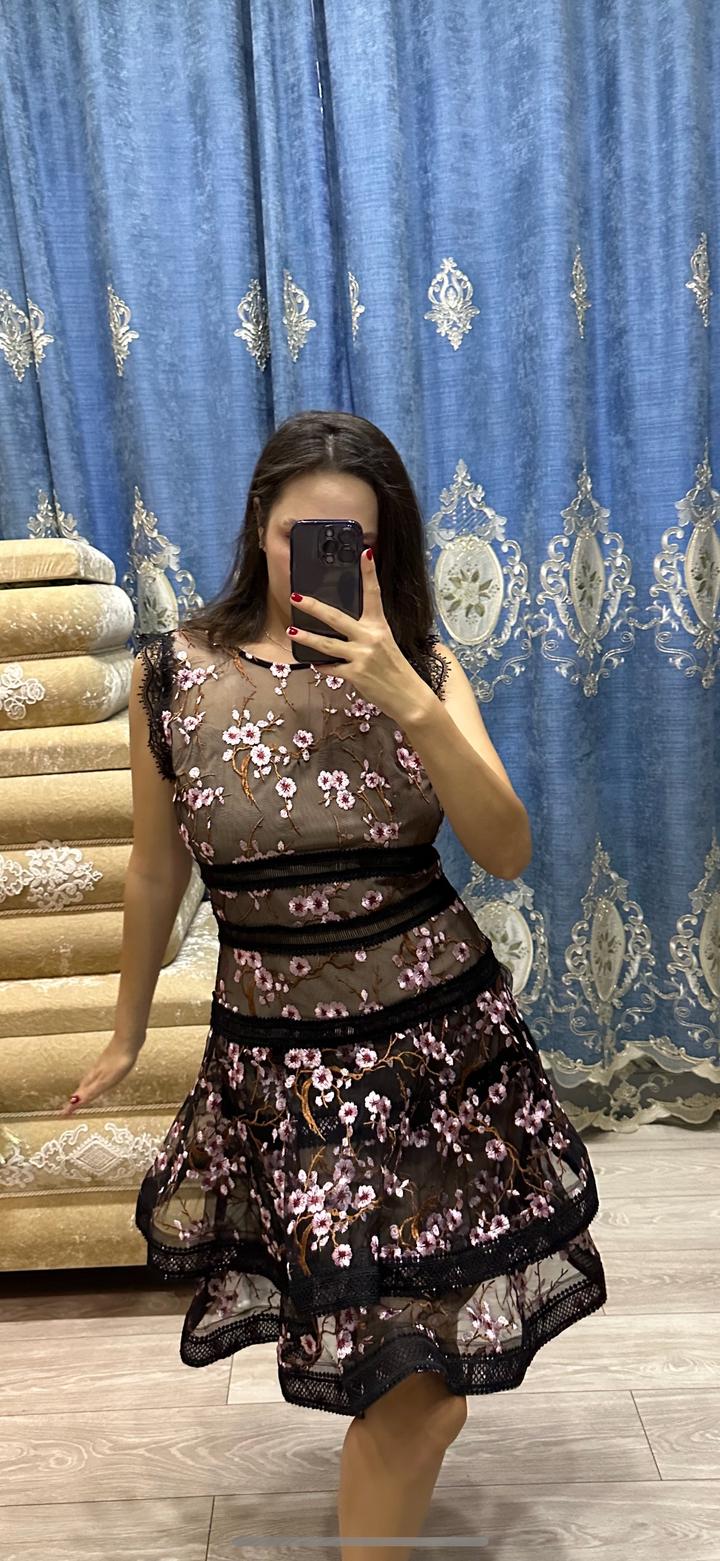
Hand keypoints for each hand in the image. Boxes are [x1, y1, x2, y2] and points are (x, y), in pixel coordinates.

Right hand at [59, 1037, 141, 1117]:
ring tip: (80, 1096)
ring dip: (82, 1090)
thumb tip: (74, 1101)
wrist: (128, 1040)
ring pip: (88, 1081)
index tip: (63, 1114)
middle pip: (82, 1089)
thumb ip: (91, 1091)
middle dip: (75, 1099)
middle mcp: (94, 1073)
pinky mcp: (108, 1061)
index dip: (72, 1106)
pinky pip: (96, 1075)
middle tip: (69, 1108)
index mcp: (93, 1079)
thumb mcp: (106, 1080)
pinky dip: (92, 1081)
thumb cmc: (119, 1060)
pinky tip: (98, 1079)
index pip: (79, 1096)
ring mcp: (101, 1067)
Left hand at [288, 547, 426, 722]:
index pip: (374, 594)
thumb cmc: (394, 668)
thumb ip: (366, 631)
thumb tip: (342, 625)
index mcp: (379, 626)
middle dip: (314, 607)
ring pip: (327, 645)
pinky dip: (321, 665)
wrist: (407, 695)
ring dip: (307, 638)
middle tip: (296, 597)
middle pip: (337, 618)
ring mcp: (362, 656)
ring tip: (292, 630)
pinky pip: (331, 668)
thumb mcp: (384, 643)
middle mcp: (370, 637)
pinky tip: (313, 662)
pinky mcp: (356, 674)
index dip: (369, 573)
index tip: (364, 552)